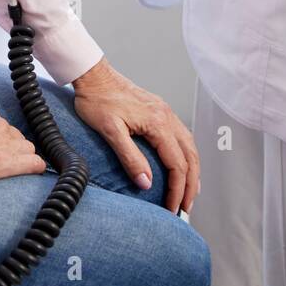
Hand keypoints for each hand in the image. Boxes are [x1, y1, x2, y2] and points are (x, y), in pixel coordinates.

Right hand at [0, 93, 47, 182]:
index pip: (0, 124)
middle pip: (14, 137)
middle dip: (9, 148)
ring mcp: (3, 142)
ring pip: (25, 149)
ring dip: (21, 157)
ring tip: (13, 168)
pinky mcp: (5, 162)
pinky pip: (32, 163)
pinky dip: (35, 167)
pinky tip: (34, 171)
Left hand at [71, 58, 199, 214]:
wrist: (93, 75)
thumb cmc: (97, 100)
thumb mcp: (110, 131)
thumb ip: (130, 157)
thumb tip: (146, 183)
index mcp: (158, 123)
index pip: (177, 164)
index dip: (177, 190)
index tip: (173, 209)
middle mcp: (167, 116)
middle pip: (190, 157)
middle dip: (190, 185)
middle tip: (186, 208)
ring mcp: (165, 112)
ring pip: (189, 146)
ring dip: (192, 171)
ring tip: (189, 191)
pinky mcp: (160, 111)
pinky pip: (181, 136)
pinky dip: (186, 155)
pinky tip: (181, 164)